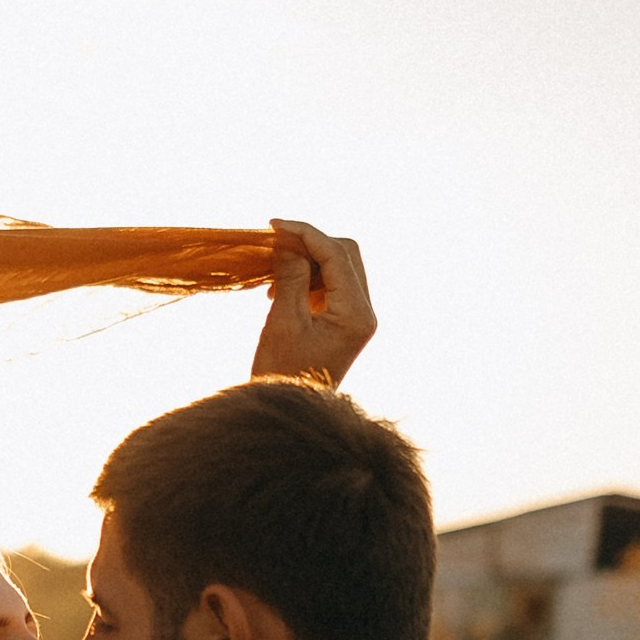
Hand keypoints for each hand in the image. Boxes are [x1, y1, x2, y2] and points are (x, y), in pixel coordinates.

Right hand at [251, 219, 375, 389]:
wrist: (286, 415)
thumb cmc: (282, 375)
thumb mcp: (282, 321)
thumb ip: (289, 276)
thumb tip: (287, 240)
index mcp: (357, 315)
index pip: (337, 255)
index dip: (306, 233)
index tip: (274, 225)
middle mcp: (365, 313)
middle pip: (345, 254)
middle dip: (310, 244)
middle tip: (275, 245)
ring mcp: (357, 318)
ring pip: (338, 266)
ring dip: (307, 261)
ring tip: (274, 276)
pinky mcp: (345, 322)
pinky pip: (330, 284)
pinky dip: (307, 277)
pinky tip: (280, 290)